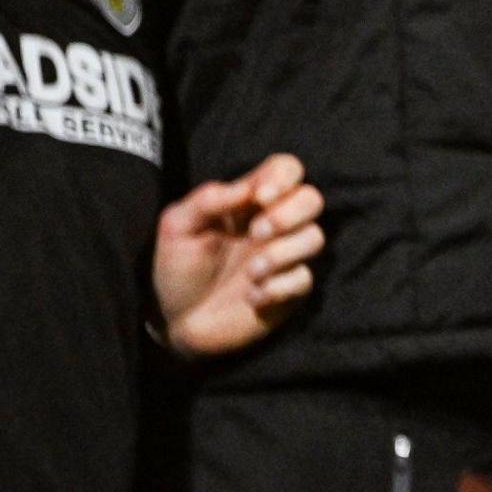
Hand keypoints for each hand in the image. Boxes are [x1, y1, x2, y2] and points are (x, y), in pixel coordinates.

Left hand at [153, 152, 326, 357]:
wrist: (176, 322)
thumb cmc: (177, 269)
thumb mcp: (177, 228)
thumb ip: (205, 200)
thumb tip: (245, 188)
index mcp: (249, 203)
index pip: (286, 169)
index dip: (283, 176)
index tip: (260, 197)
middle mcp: (275, 225)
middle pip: (312, 198)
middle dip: (289, 214)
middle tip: (257, 233)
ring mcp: (286, 257)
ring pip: (315, 238)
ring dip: (283, 253)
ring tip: (251, 272)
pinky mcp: (291, 290)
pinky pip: (304, 279)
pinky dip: (277, 288)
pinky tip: (252, 297)